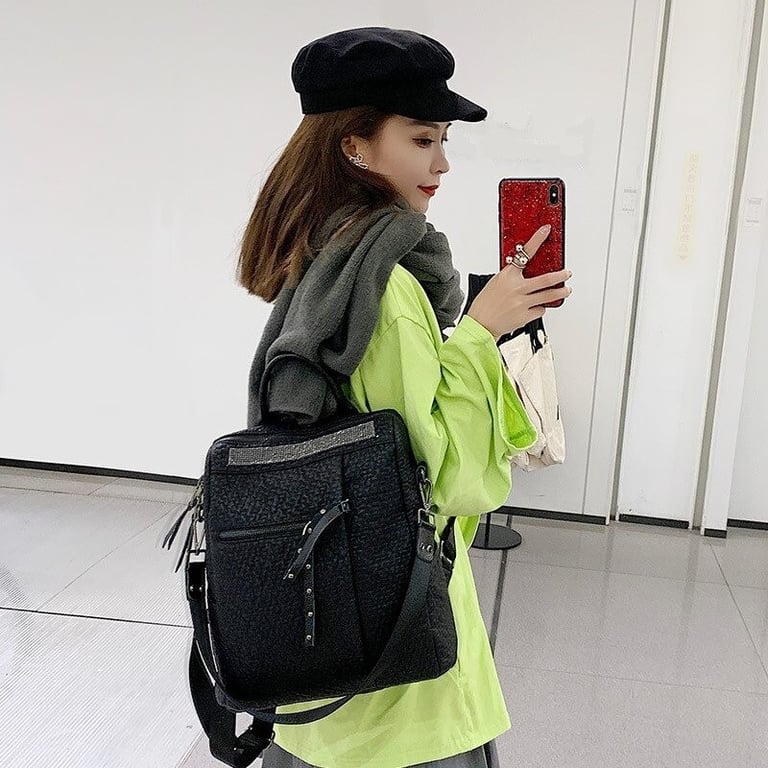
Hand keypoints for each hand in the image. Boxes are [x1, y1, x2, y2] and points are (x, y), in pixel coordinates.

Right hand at [466, 225, 572, 340]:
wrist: (480, 324)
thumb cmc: (485, 304)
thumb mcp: (496, 283)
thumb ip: (512, 277)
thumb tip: (529, 273)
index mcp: (507, 276)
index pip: (525, 254)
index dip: (537, 240)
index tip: (546, 230)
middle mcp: (516, 288)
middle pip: (546, 279)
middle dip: (561, 275)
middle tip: (567, 273)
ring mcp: (521, 303)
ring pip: (549, 295)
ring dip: (561, 292)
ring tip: (565, 290)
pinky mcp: (525, 316)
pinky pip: (540, 310)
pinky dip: (539, 308)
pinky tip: (532, 309)